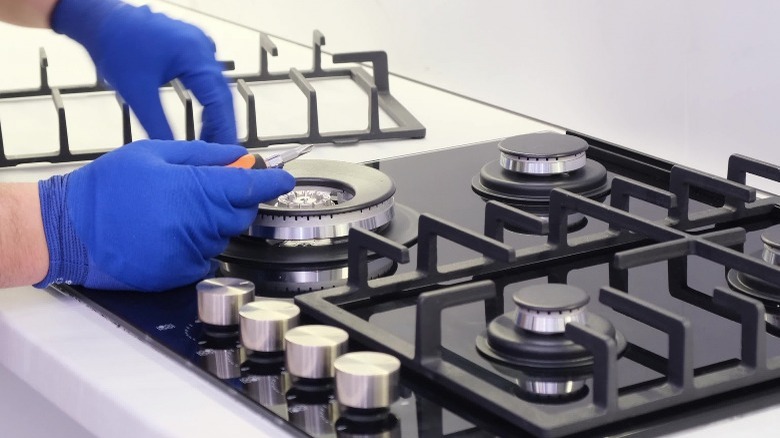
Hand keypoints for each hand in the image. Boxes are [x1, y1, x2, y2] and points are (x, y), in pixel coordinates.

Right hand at [36, 140, 294, 291]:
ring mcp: (190, 252)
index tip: (284, 179)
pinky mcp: (179, 274)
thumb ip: (204, 155)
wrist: (67, 229)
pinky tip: (169, 232)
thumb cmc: (106, 189)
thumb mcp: (154, 153)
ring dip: (213, 222)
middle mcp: (198, 225)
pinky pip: (206, 257)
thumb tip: (239, 156)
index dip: (272, 181)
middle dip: (236, 199)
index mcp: (195, 190)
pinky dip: (197, 244)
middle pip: (242, 213)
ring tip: (173, 210)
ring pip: (224, 235)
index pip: (251, 186)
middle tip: (207, 188)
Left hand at [51, 0, 235, 142]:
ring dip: (215, 116)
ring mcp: (199, 47)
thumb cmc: (115, 44)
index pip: (219, 101)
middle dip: (222, 126)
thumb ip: (158, 125)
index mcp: (195, 55)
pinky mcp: (192, 51)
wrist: (101, 21)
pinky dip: (208, 103)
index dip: (224, 129)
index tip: (226, 151)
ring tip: (210, 141)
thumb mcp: (137, 93)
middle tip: (220, 153)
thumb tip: (175, 150)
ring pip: (217, 89)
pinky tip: (203, 120)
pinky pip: (208, 80)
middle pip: (222, 96)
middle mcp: (202, 48)